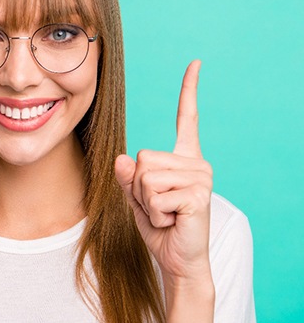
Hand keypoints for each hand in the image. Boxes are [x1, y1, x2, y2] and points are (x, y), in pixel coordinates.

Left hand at [115, 60, 212, 284]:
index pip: (186, 118)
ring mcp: (200, 177)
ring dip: (145, 202)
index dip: (188, 90)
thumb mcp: (136, 197)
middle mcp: (196, 163)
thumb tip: (122, 158)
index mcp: (183, 158)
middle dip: (138, 187)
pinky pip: (153, 196)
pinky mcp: (198, 194)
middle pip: (142, 157)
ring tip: (164, 214)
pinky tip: (171, 221)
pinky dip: (153, 214)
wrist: (177, 259)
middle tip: (158, 207)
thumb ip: (128, 177)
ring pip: (145, 177)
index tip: (195, 63)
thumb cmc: (159, 227)